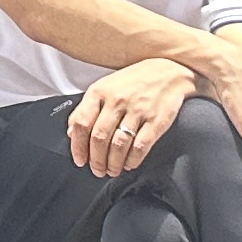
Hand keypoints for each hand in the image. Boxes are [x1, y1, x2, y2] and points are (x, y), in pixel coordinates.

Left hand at [65, 57, 198, 178]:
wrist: (169, 71)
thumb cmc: (134, 81)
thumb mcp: (105, 87)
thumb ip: (86, 108)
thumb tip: (71, 133)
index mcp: (99, 92)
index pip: (82, 123)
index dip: (78, 146)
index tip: (79, 160)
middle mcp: (117, 100)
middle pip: (99, 138)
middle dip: (96, 160)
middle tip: (96, 170)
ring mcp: (137, 110)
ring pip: (118, 145)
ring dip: (113, 163)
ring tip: (111, 170)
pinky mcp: (156, 121)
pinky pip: (140, 146)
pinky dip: (132, 160)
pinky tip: (129, 164)